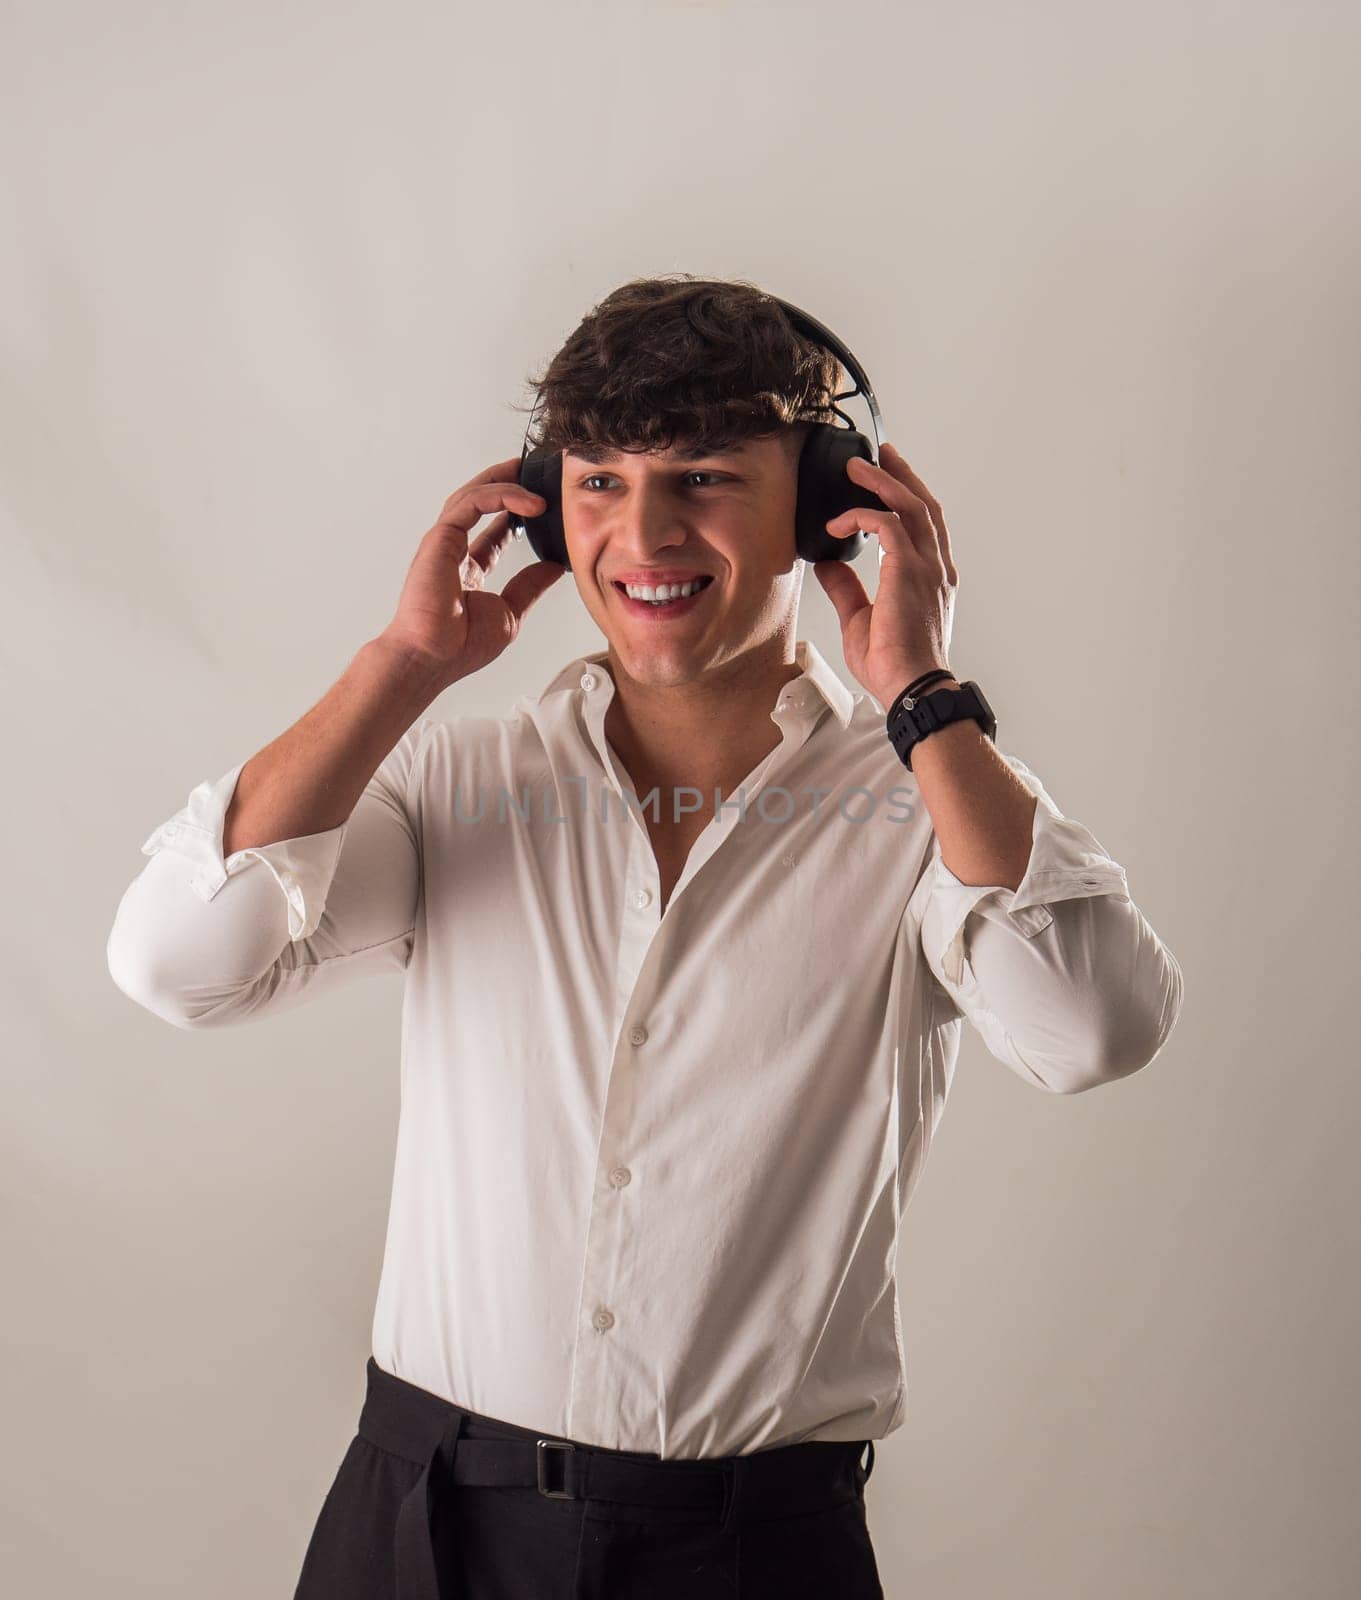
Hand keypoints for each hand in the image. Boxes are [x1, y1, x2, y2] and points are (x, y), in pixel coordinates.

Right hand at [378, 455, 566, 688]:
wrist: (433, 657)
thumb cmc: (462, 646)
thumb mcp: (510, 612)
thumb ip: (529, 586)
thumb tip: (554, 567)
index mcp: (469, 569)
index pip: (496, 530)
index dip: (518, 512)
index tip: (546, 502)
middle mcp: (455, 550)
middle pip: (482, 502)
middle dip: (510, 482)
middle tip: (539, 471)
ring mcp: (445, 542)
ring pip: (475, 494)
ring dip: (507, 480)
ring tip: (536, 472)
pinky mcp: (441, 537)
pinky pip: (472, 502)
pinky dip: (501, 495)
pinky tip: (530, 501)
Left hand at [812, 441, 958, 704]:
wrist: (911, 687)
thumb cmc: (894, 666)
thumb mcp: (860, 620)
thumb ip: (846, 589)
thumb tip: (826, 564)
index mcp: (931, 579)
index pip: (924, 526)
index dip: (906, 498)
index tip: (885, 481)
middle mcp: (935, 568)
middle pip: (923, 504)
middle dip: (900, 474)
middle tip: (879, 453)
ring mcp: (927, 567)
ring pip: (910, 505)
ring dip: (882, 480)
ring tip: (858, 465)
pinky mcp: (909, 571)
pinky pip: (887, 524)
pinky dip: (862, 515)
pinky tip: (839, 522)